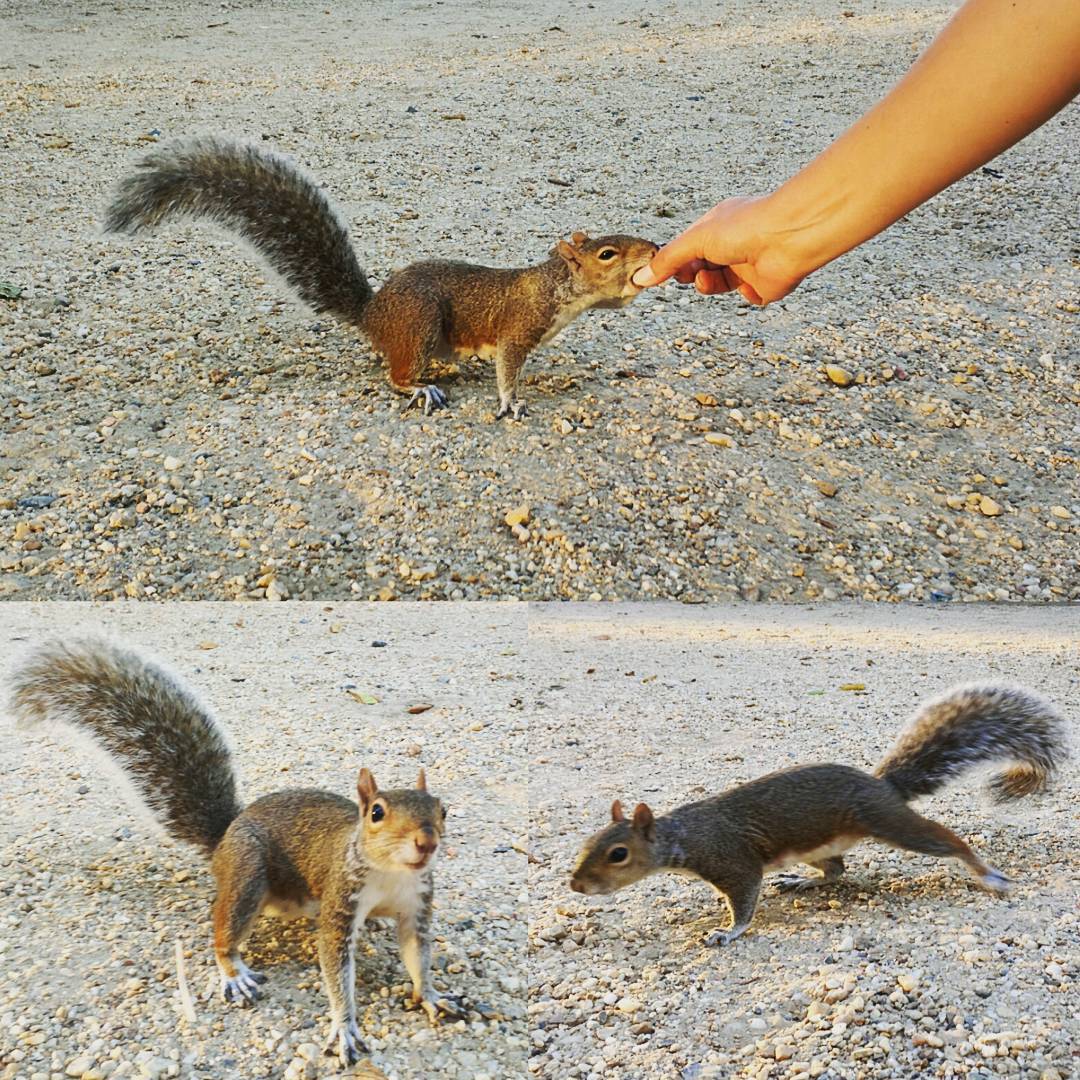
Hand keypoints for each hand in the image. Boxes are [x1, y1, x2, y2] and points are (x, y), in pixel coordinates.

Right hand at [631, 197, 806, 306]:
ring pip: (716, 284)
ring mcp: (748, 265)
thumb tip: (640, 278)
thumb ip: (668, 260)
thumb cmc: (745, 226)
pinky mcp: (763, 285)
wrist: (789, 238)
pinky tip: (746, 282)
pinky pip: (745, 297)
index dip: (672, 262)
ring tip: (706, 278)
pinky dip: (741, 293)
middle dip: (689, 273)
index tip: (655, 275)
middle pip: (699, 267)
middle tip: (685, 274)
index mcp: (717, 226)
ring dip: (706, 284)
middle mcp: (732, 244)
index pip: (686, 247)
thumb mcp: (696, 240)